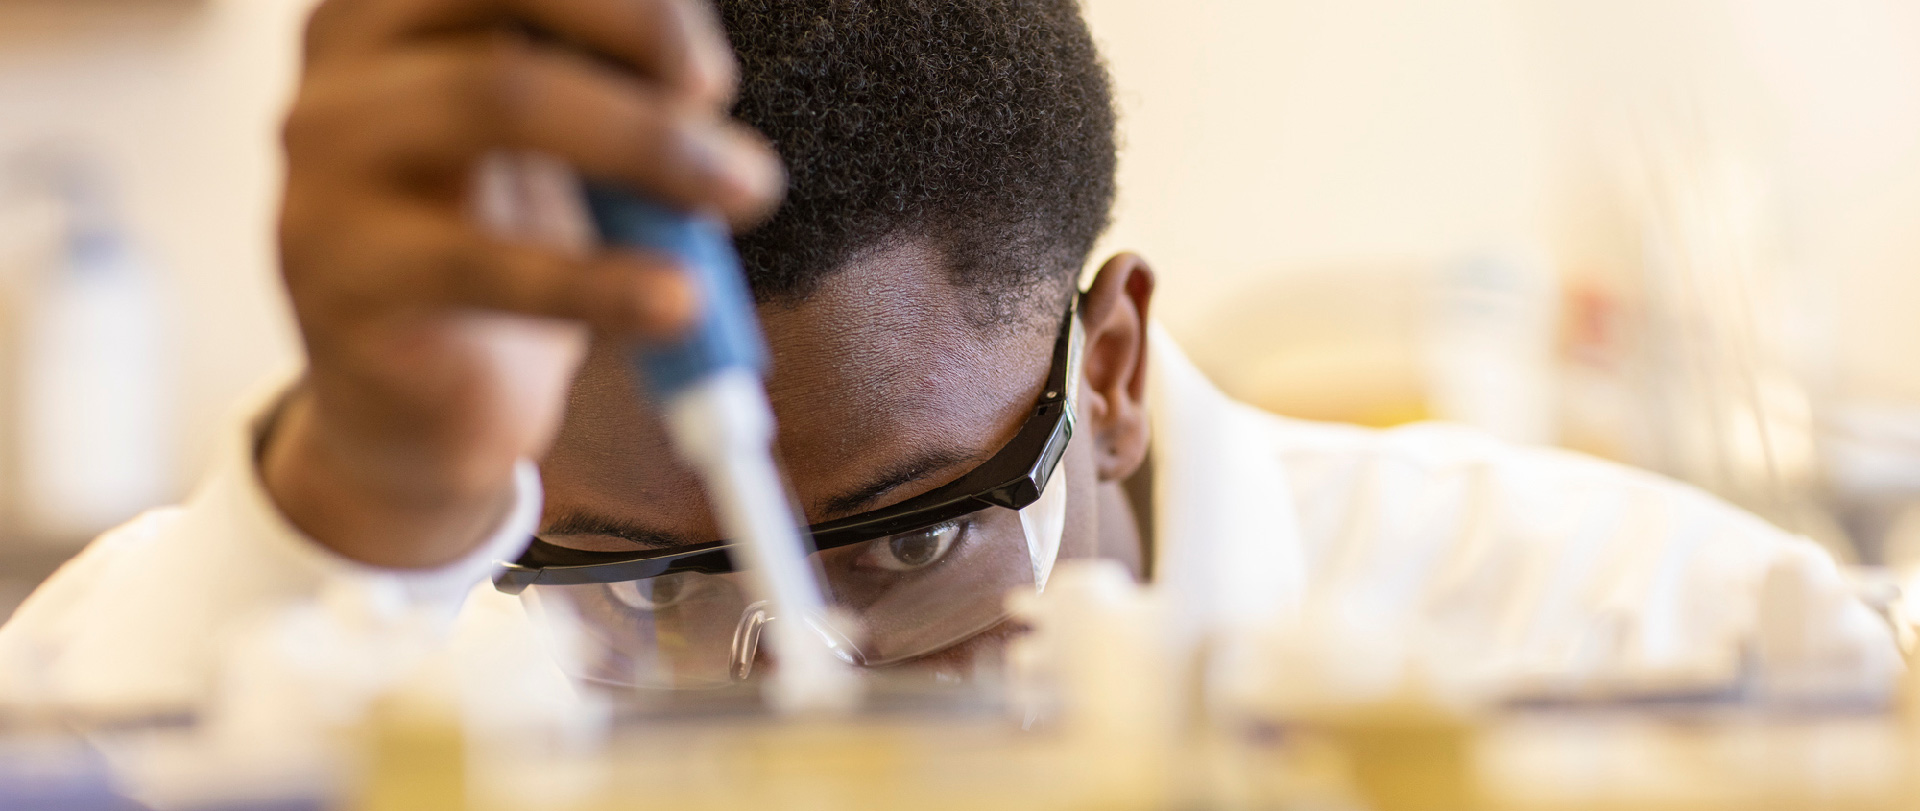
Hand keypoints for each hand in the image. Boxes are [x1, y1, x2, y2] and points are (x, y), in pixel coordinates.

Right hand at [263, 0, 780, 567]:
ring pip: (497, 95)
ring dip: (646, 139)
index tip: (712, 76)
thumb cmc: (495, 246)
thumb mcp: (557, 144)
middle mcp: (344, 55)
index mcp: (396, 6)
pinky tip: (678, 302)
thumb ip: (607, 82)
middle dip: (646, 36)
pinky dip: (601, 281)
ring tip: (740, 195)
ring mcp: (325, 159)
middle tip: (736, 124)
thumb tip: (708, 73)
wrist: (414, 402)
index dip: (633, 1)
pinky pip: (482, 262)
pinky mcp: (336, 269)